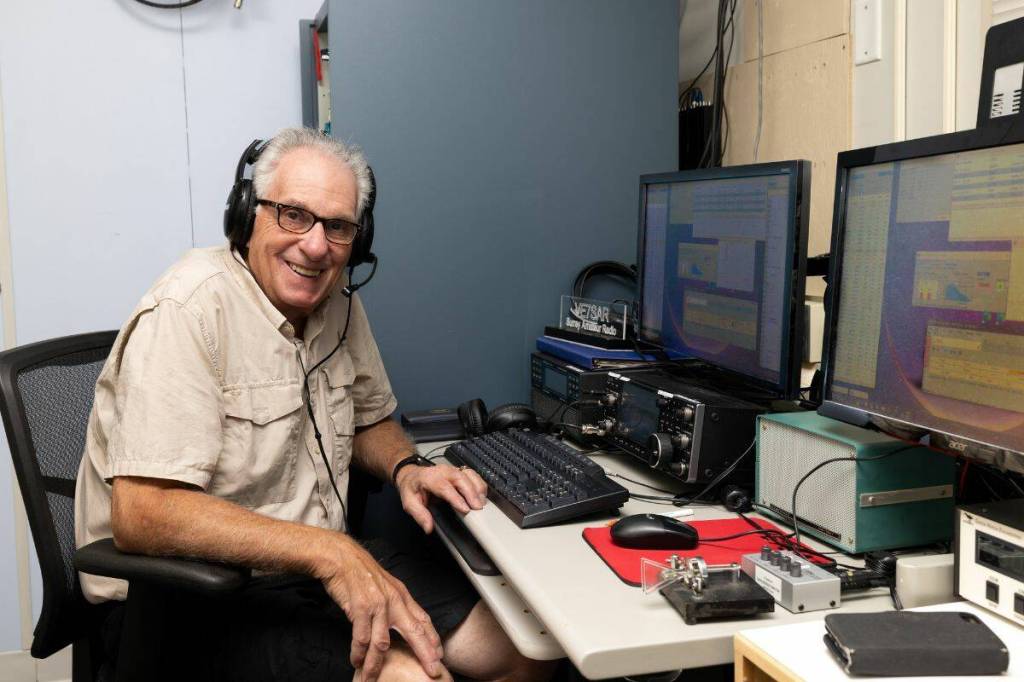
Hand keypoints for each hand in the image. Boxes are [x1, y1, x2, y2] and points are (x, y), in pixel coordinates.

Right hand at [316, 537, 442, 680]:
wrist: (341, 558)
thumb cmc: (362, 573)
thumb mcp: (387, 586)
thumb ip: (396, 605)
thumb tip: (404, 623)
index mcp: (402, 596)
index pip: (423, 620)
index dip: (433, 639)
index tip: (439, 655)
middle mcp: (394, 601)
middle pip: (414, 632)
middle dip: (425, 654)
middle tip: (432, 671)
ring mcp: (378, 604)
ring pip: (382, 642)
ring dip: (376, 664)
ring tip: (371, 677)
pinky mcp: (360, 607)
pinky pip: (361, 637)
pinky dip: (359, 653)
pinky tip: (357, 661)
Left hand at [395, 463, 487, 532]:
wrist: (412, 474)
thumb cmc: (412, 488)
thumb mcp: (409, 503)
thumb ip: (419, 515)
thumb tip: (428, 528)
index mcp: (429, 478)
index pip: (444, 487)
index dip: (456, 498)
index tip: (465, 509)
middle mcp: (442, 471)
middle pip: (460, 478)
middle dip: (471, 492)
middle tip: (478, 507)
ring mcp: (452, 469)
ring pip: (469, 474)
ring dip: (477, 487)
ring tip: (482, 502)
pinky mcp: (459, 471)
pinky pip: (472, 474)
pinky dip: (479, 484)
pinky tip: (482, 495)